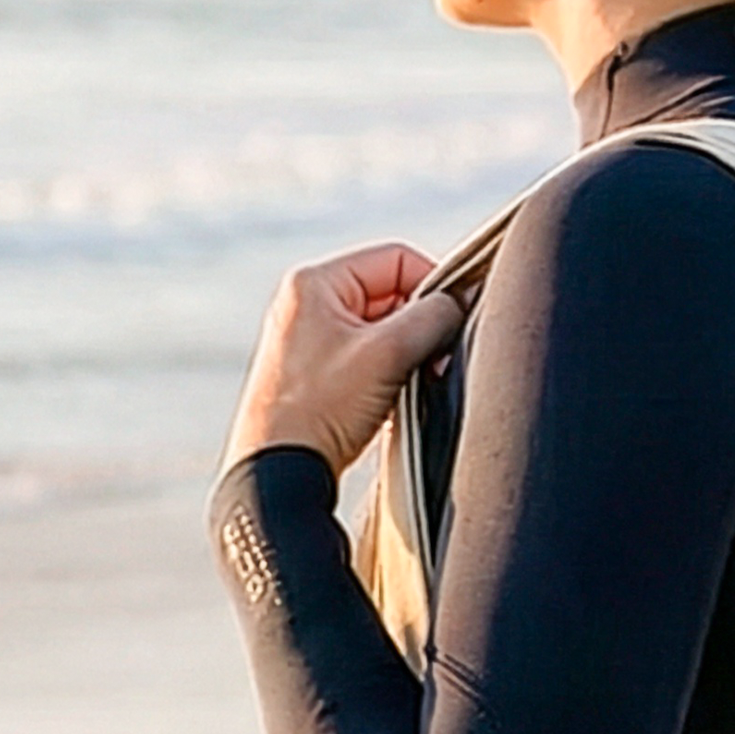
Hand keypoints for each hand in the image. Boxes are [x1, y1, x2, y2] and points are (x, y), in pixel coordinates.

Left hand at [221, 243, 464, 477]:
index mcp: (315, 283)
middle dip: (419, 329)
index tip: (452, 323)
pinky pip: (368, 360)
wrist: (277, 474)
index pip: (397, 260)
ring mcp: (309, 340)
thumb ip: (432, 317)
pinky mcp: (314, 375)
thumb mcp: (388, 353)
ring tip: (403, 387)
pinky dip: (387, 377)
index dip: (435, 286)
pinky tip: (388, 405)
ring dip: (405, 357)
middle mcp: (307, 304)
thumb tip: (457, 303)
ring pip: (383, 332)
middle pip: (391, 295)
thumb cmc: (319, 410)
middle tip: (430, 362)